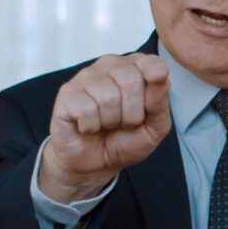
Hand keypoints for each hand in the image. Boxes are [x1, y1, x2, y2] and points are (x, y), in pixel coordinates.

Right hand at [39, 53, 171, 203]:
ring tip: (106, 124)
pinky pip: (87, 109)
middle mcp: (110, 66)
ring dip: (111, 121)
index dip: (154, 87)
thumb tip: (159, 75)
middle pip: (131, 80)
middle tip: (124, 122)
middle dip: (132, 113)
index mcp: (135, 68)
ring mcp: (86, 77)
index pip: (153, 64)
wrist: (95, 163)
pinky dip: (91, 126)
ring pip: (108, 97)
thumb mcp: (154, 127)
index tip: (149, 105)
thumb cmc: (125, 140)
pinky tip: (89, 125)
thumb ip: (160, 101)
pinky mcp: (67, 93)